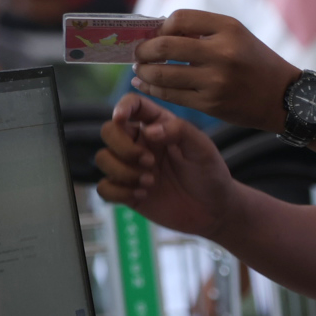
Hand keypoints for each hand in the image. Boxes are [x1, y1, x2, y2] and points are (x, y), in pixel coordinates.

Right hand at [94, 93, 237, 237]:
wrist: (213, 210)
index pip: (132, 105)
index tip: (121, 118)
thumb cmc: (209, 173)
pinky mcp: (126, 192)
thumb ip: (179, 130)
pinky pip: (104, 187)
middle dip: (123, 147)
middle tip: (149, 162)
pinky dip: (118, 192)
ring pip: (103, 159)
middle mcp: (140, 143)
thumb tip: (148, 131)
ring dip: (122, 171)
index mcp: (157, 125)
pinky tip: (142, 196)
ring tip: (149, 183)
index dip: (122, 106)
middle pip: (108, 131)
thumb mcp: (202, 147)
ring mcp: (131, 168)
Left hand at [130, 10, 302, 133]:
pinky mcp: (211, 104)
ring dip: (144, 70)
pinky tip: (145, 83)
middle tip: (137, 52)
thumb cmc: (255, 63)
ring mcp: (215, 81)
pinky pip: (171, 95)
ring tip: (139, 68)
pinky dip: (152, 88)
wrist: (286, 98)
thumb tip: (158, 31)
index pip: (179, 18)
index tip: (154, 33)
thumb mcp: (237, 36)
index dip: (160, 26)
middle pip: (165, 46)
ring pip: (163, 74)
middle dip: (143, 49)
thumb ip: (202, 31)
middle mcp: (222, 53)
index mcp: (229, 28)